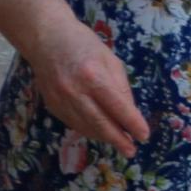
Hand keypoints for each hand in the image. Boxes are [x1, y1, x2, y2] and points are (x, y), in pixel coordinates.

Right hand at [34, 20, 150, 153]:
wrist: (46, 39)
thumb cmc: (84, 45)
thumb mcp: (111, 60)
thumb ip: (120, 87)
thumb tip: (129, 113)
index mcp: (93, 76)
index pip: (117, 107)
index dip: (131, 123)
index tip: (143, 135)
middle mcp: (74, 91)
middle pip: (99, 123)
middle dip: (118, 139)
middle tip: (131, 150)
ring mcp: (60, 100)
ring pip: (85, 126)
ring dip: (104, 137)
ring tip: (119, 144)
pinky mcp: (51, 105)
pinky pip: (73, 123)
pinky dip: (88, 130)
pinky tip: (100, 133)